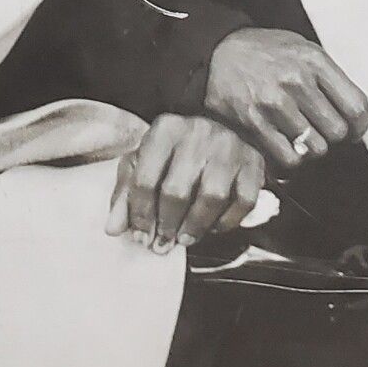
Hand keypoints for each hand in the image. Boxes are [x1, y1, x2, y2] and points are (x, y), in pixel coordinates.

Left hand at [105, 113, 264, 253]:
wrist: (221, 124)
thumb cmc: (176, 149)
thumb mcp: (144, 160)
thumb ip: (126, 193)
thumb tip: (114, 228)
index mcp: (165, 128)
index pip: (145, 178)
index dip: (140, 214)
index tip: (141, 236)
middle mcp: (198, 132)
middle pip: (177, 191)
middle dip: (167, 224)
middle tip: (163, 243)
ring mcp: (229, 147)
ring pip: (212, 197)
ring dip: (195, 226)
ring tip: (185, 237)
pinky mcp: (253, 163)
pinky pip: (243, 202)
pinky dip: (227, 222)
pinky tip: (213, 225)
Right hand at [204, 27, 367, 171]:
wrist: (216, 51)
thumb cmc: (267, 52)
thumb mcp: (306, 54)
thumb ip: (343, 84)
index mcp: (314, 59)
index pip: (356, 107)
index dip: (360, 127)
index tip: (351, 130)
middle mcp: (296, 80)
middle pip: (338, 132)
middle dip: (334, 138)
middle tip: (322, 131)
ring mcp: (274, 102)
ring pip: (315, 148)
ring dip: (312, 149)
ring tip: (301, 136)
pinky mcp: (253, 121)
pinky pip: (289, 158)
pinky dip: (291, 159)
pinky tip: (285, 144)